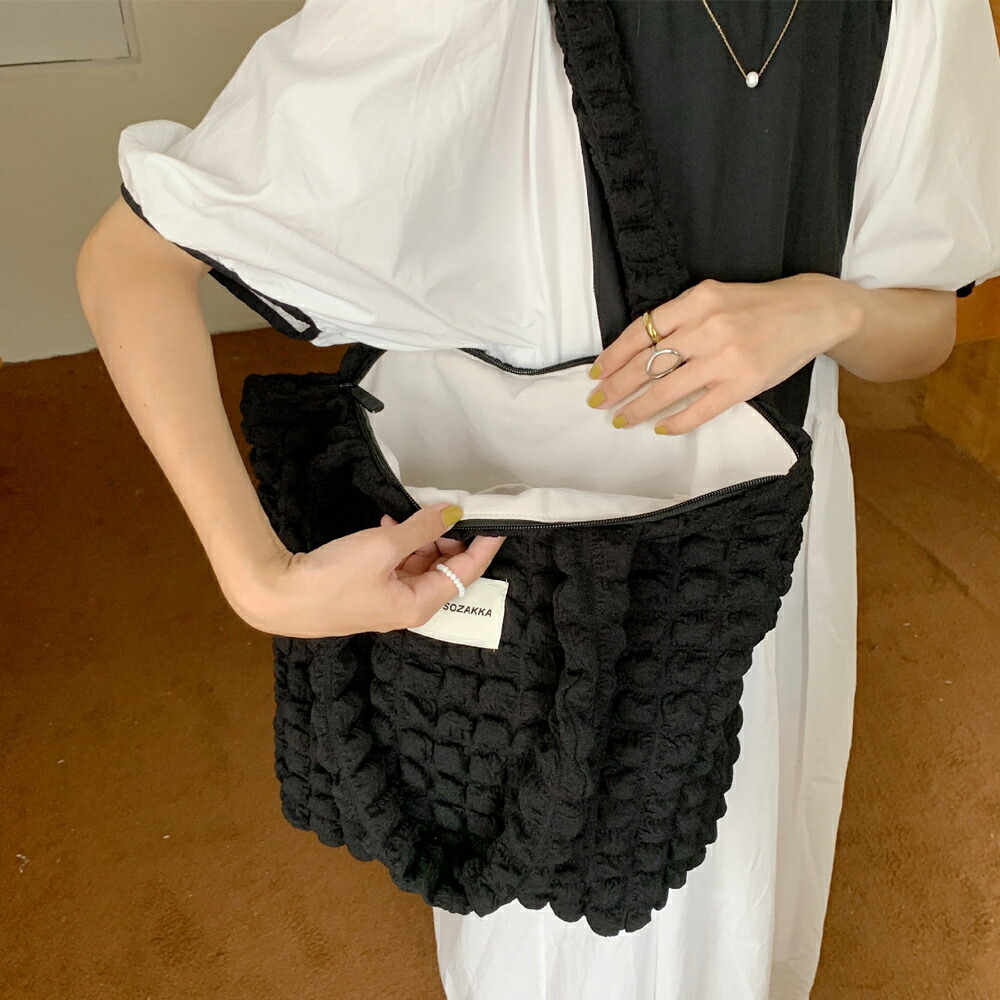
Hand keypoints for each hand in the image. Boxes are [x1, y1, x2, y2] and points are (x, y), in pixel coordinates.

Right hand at [232, 502, 506, 637]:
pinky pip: (395, 566)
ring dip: (419, 539)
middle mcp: (407, 608)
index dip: (484, 547)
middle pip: (443, 570)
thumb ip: (421, 527)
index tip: (498, 524)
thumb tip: (452, 512)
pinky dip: (398, 544)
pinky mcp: (366, 592)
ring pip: (418, 565)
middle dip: (445, 539)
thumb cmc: (332, 578)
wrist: (278, 597)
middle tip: (440, 512)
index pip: (466, 574)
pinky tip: (386, 524)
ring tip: (408, 515)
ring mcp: (385, 601)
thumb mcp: (383, 545)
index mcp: (419, 605)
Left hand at [584, 273, 862, 433]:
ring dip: (638, 408)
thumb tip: (638, 348)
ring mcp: (726, 358)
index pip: (641, 332)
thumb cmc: (757, 305)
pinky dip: (676, 422)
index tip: (597, 373)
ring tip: (621, 419)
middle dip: (616, 386)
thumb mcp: (715, 296)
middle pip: (647, 364)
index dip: (613, 356)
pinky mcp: (743, 384)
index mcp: (697, 301)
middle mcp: (708, 327)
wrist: (812, 312)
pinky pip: (699, 409)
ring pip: (667, 390)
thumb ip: (681, 317)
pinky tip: (661, 428)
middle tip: (598, 401)